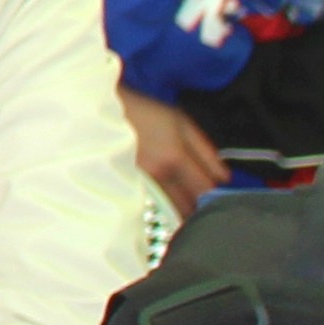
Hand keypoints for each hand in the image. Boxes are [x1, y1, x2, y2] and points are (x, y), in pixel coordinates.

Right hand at [121, 87, 226, 210]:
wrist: (99, 111)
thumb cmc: (142, 112)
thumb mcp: (180, 121)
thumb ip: (206, 150)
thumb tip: (224, 177)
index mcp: (174, 157)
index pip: (206, 190)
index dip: (216, 194)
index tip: (215, 192)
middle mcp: (157, 175)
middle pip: (188, 207)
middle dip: (198, 206)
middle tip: (197, 199)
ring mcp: (138, 185)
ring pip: (169, 213)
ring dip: (179, 211)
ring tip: (181, 203)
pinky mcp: (123, 190)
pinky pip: (150, 211)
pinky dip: (159, 211)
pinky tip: (161, 204)